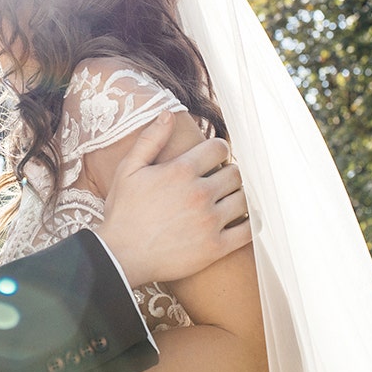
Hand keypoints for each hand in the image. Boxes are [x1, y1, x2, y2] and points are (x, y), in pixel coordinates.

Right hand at [93, 113, 250, 286]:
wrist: (120, 256)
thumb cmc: (123, 212)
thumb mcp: (129, 170)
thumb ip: (150, 139)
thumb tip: (168, 114)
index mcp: (181, 171)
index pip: (219, 148)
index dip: (219, 150)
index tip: (214, 157)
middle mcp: (199, 193)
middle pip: (236, 173)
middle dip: (230, 173)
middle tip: (221, 180)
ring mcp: (209, 221)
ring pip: (244, 199)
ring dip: (239, 196)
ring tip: (229, 199)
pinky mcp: (215, 247)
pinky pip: (248, 230)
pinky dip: (251, 222)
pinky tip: (244, 220)